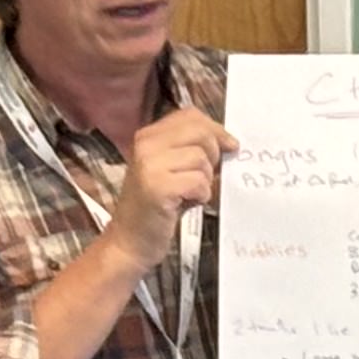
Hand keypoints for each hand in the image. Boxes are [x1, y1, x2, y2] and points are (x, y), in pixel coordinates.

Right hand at [101, 106, 235, 268]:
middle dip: (214, 155)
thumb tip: (230, 142)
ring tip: (190, 194)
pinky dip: (202, 195)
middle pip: (200, 132)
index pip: (191, 115)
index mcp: (148, 136)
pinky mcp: (158, 187)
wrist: (129, 242)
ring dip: (206, 180)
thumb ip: (192, 150)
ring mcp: (149, 165)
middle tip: (206, 177)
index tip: (228, 147)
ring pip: (202, 158)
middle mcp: (145, 145)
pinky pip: (199, 181)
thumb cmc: (155, 208)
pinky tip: (187, 204)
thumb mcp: (170, 170)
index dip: (215, 130)